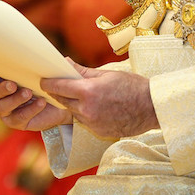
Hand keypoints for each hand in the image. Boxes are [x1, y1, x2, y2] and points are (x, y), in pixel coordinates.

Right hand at [0, 66, 71, 130]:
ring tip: (29, 93)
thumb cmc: (46, 79)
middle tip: (13, 85)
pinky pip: (19, 118)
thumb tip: (55, 56)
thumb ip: (40, 61)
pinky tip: (41, 103)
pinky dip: (30, 110)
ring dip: (15, 99)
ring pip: (2, 107)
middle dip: (1, 88)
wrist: (60, 100)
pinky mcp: (16, 122)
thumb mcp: (42, 67)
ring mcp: (5, 109)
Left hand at [40, 59, 158, 138]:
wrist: (152, 107)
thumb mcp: (107, 74)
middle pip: (63, 101)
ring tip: (82, 95)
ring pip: (74, 112)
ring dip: (74, 104)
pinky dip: (86, 114)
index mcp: (88, 92)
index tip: (43, 80)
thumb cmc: (132, 86)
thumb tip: (66, 62)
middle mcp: (87, 110)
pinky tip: (96, 107)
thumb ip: (83, 72)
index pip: (59, 87)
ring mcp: (92, 123)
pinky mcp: (98, 132)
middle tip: (58, 85)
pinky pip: (85, 121)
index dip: (48, 83)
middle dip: (59, 93)